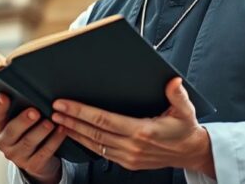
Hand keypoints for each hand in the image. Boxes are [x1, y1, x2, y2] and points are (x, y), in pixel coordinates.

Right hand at [0, 93, 66, 183]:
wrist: (38, 160)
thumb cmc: (28, 132)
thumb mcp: (21, 122)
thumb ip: (21, 109)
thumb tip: (32, 90)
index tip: (3, 96)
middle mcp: (4, 143)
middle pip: (12, 131)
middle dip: (23, 121)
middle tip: (34, 111)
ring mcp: (18, 156)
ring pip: (29, 142)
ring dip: (41, 131)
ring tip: (50, 122)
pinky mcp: (33, 165)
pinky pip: (45, 151)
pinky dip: (54, 140)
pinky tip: (61, 130)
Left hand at [51, 77, 214, 177]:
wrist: (190, 152)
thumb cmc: (185, 128)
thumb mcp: (185, 110)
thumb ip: (177, 95)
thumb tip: (173, 82)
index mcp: (143, 131)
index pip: (104, 120)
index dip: (82, 112)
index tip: (65, 104)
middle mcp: (132, 146)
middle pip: (94, 132)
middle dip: (71, 121)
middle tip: (54, 110)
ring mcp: (128, 157)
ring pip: (94, 144)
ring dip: (74, 132)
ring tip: (58, 121)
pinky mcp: (127, 163)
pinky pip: (101, 152)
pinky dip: (85, 143)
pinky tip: (75, 133)